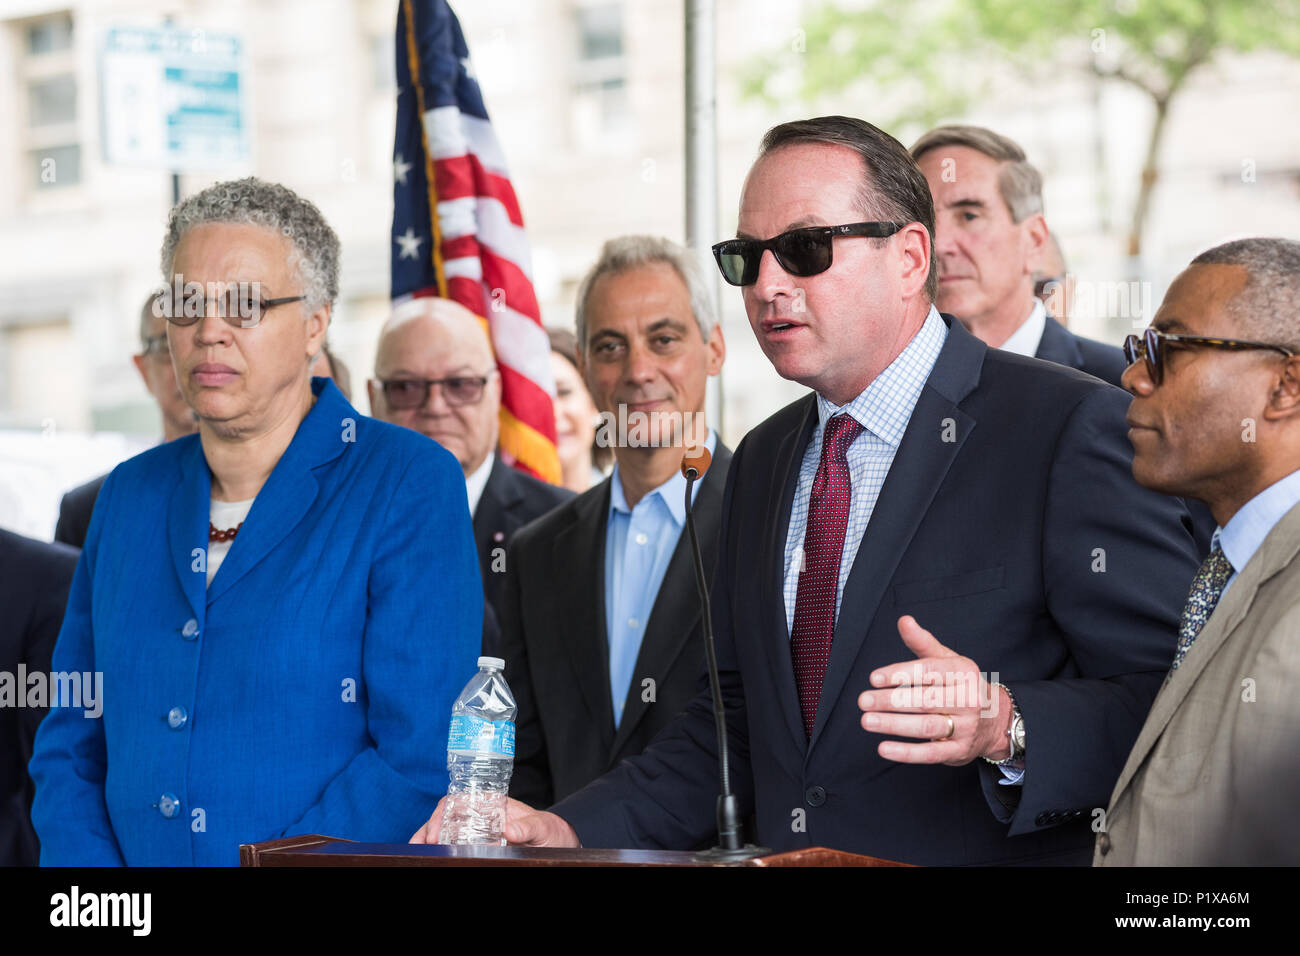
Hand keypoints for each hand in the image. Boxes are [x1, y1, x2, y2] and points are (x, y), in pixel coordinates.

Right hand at [410, 794, 580, 846]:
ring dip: (428, 836)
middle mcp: (482, 814)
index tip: (436, 832)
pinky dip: (439, 846)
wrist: (557, 843)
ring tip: (419, 849)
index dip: (443, 813)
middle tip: (424, 844)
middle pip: (446, 815)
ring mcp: (479, 829)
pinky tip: (431, 853)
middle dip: (430, 827)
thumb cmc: (551, 832)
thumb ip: (528, 827)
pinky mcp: (478, 843)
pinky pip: (454, 842)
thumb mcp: (543, 828)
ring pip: (445, 829)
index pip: (461, 800)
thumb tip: (508, 829)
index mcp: (494, 803)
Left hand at [857, 615, 1012, 765]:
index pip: (929, 672)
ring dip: (894, 725)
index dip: (900, 674)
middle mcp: (968, 700)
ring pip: (926, 726)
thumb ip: (923, 643)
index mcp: (964, 673)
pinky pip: (931, 754)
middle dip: (891, 701)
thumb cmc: (963, 686)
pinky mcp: (959, 751)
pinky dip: (906, 753)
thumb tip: (904, 620)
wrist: (996, 721)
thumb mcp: (948, 661)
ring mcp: (965, 728)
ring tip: (867, 720)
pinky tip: (883, 748)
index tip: (874, 678)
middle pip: (925, 700)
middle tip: (864, 700)